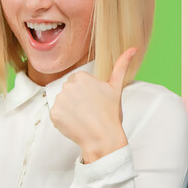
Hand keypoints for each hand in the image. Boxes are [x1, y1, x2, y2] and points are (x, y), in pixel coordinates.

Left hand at [49, 48, 134, 162]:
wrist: (103, 138)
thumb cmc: (110, 114)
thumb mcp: (116, 88)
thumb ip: (122, 65)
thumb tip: (134, 48)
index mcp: (81, 77)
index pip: (78, 82)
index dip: (86, 93)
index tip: (94, 102)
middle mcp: (68, 86)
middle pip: (69, 92)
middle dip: (77, 100)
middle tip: (90, 111)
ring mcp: (59, 101)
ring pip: (63, 103)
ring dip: (70, 110)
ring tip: (83, 118)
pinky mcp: (54, 114)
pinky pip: (57, 115)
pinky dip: (64, 120)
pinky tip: (76, 124)